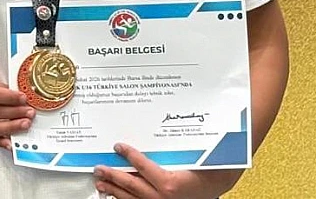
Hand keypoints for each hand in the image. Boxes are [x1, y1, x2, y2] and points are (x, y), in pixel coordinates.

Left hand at [93, 143, 241, 198]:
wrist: (215, 188)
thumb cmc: (208, 172)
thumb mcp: (192, 157)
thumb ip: (177, 146)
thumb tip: (164, 123)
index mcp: (169, 183)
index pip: (143, 167)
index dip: (129, 156)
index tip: (118, 146)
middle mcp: (162, 197)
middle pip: (131, 184)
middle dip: (113, 176)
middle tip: (99, 168)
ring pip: (131, 198)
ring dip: (114, 190)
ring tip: (101, 183)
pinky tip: (115, 195)